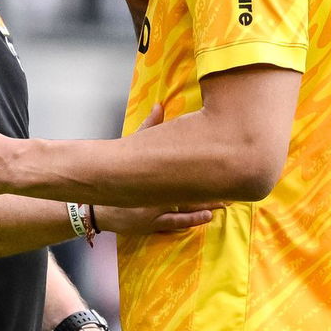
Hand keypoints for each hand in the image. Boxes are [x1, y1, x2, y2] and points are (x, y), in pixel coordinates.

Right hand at [91, 104, 221, 232]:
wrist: (97, 208)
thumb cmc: (117, 174)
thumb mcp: (132, 146)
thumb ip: (148, 127)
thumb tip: (159, 105)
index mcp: (154, 172)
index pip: (183, 167)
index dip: (203, 166)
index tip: (222, 161)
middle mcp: (155, 193)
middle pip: (188, 189)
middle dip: (211, 188)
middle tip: (233, 187)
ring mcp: (154, 210)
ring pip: (185, 208)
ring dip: (206, 205)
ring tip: (226, 203)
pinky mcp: (152, 224)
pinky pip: (175, 223)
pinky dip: (192, 220)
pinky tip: (207, 217)